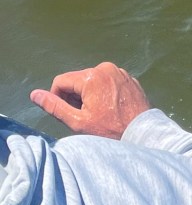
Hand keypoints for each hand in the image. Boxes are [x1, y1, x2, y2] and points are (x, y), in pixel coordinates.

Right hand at [30, 62, 150, 138]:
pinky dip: (105, 95)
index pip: (61, 82)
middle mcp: (106, 68)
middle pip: (78, 81)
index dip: (58, 98)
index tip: (67, 114)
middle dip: (76, 98)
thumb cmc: (112, 132)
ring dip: (90, 96)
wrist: (144, 136)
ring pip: (93, 82)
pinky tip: (111, 111)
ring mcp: (120, 72)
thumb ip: (55, 107)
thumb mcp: (78, 122)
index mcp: (91, 76)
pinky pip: (109, 84)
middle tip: (85, 118)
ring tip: (100, 116)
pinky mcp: (130, 79)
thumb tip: (35, 95)